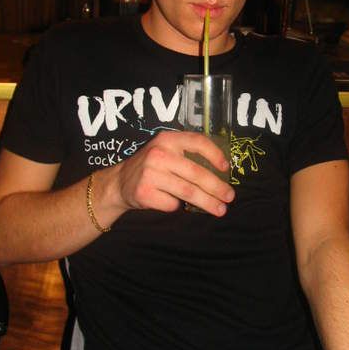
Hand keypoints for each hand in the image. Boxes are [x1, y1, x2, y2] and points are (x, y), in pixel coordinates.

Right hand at [113, 130, 234, 216]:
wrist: (119, 182)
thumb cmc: (151, 167)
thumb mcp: (166, 151)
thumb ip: (187, 155)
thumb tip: (221, 173)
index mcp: (168, 139)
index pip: (197, 142)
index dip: (215, 154)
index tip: (226, 168)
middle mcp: (159, 154)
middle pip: (196, 173)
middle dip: (216, 187)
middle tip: (229, 197)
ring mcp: (150, 174)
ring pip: (188, 191)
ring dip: (207, 203)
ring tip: (220, 209)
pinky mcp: (145, 192)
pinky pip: (172, 204)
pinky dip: (178, 206)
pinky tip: (178, 205)